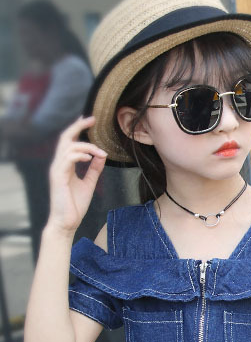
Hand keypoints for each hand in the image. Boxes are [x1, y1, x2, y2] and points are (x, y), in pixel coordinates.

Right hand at [48, 116, 106, 233]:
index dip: (79, 129)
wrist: (67, 222)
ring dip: (87, 146)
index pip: (70, 141)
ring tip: (101, 152)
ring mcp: (57, 169)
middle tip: (92, 119)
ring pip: (68, 146)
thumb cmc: (75, 205)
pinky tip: (90, 158)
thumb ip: (94, 170)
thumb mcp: (89, 184)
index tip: (91, 121)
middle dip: (78, 126)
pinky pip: (67, 159)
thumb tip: (101, 155)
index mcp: (66, 164)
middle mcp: (60, 164)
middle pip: (65, 137)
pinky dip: (79, 155)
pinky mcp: (58, 177)